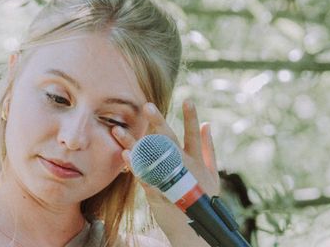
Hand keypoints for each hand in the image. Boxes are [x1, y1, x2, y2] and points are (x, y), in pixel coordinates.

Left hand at [112, 99, 219, 243]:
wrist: (194, 230)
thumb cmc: (202, 198)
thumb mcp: (211, 174)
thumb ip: (207, 148)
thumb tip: (206, 124)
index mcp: (196, 162)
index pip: (193, 136)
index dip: (191, 118)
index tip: (188, 99)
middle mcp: (184, 169)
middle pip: (170, 142)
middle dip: (158, 123)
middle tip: (147, 106)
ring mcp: (170, 181)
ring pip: (150, 157)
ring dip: (133, 142)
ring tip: (118, 129)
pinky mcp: (157, 193)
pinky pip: (143, 176)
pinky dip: (134, 165)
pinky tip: (125, 154)